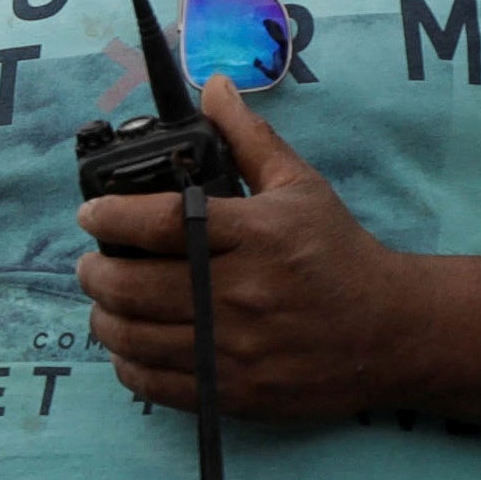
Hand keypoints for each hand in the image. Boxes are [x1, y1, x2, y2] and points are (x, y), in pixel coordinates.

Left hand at [73, 82, 422, 420]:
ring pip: (134, 338)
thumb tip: (213, 87)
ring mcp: (236, 348)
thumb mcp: (301, 187)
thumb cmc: (339, 255)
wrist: (390, 332)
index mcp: (256, 235)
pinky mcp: (235, 392)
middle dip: (94, 272)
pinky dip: (127, 365)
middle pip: (133, 285)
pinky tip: (128, 347)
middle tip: (89, 262)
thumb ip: (249, 138)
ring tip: (103, 302)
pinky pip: (155, 384)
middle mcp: (242, 293)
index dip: (110, 216)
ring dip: (103, 318)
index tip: (89, 212)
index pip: (162, 222)